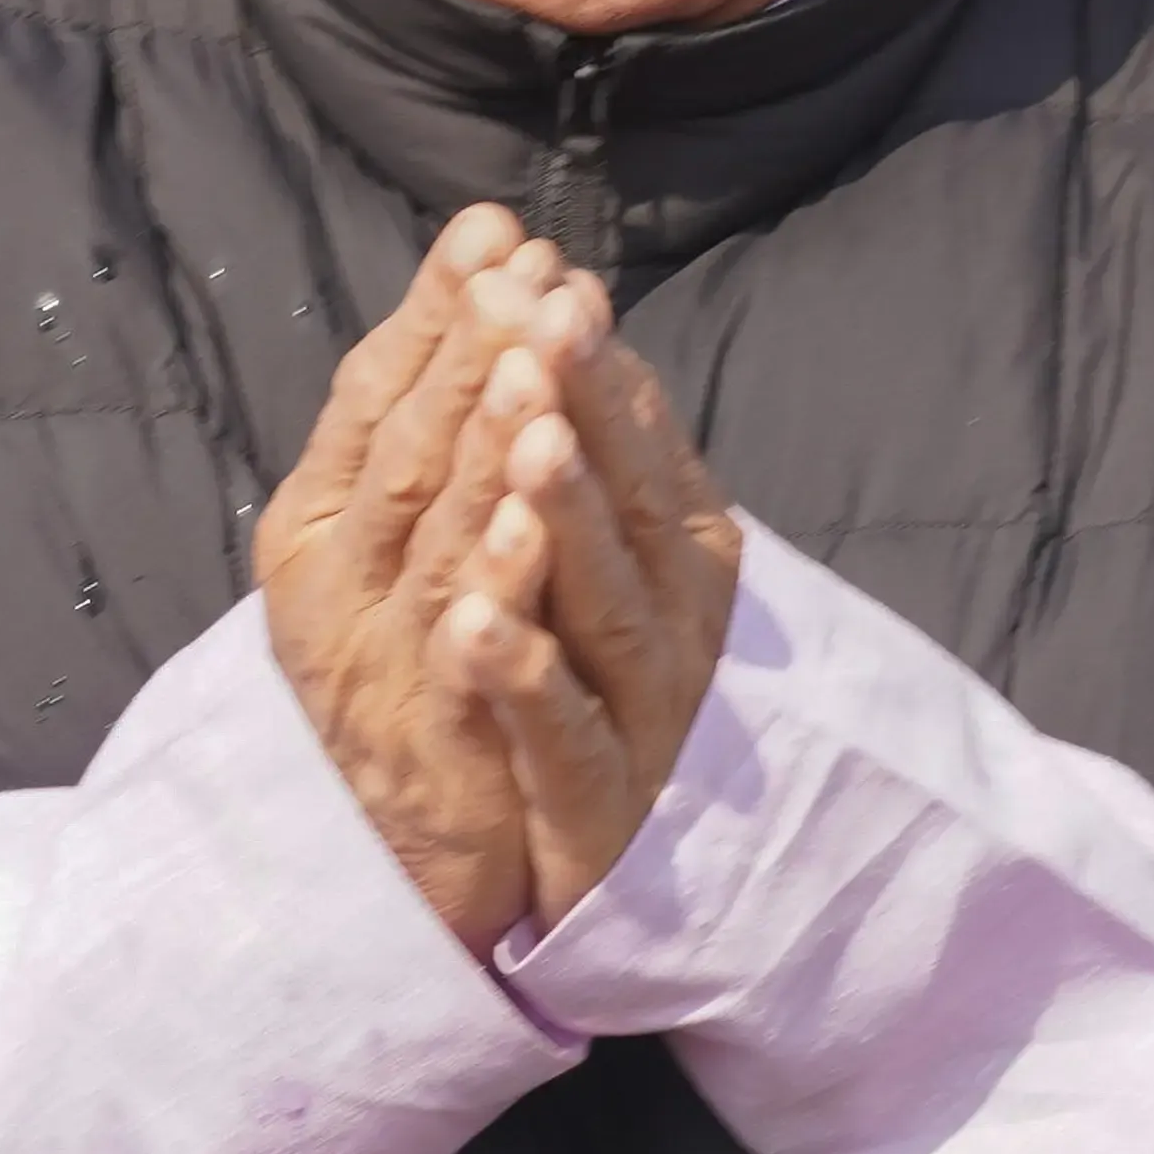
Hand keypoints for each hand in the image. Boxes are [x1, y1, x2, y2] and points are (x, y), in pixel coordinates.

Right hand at [259, 209, 544, 945]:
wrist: (402, 842)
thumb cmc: (401, 664)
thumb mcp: (387, 541)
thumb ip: (418, 433)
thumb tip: (488, 292)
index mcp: (317, 526)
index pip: (369, 396)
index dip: (432, 311)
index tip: (492, 229)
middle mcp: (338, 587)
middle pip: (406, 453)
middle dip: (469, 356)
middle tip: (525, 270)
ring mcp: (385, 666)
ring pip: (437, 545)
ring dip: (482, 451)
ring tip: (527, 365)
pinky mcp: (444, 747)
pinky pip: (473, 665)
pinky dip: (497, 594)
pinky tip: (529, 529)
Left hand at [445, 267, 742, 931]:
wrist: (624, 877)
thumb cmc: (611, 697)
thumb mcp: (616, 572)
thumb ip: (609, 466)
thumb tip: (577, 328)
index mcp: (679, 562)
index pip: (641, 447)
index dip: (597, 364)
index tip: (550, 276)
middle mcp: (675, 628)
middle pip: (632, 508)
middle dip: (585, 408)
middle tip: (542, 318)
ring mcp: (644, 718)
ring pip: (606, 609)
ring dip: (566, 520)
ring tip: (524, 436)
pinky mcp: (599, 808)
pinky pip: (562, 735)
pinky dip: (525, 677)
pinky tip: (474, 623)